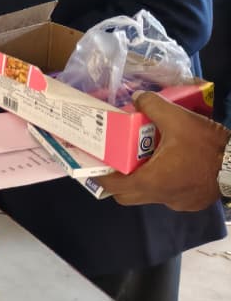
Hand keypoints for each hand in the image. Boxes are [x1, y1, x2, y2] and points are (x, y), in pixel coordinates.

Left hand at [97, 91, 227, 211]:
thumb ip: (153, 105)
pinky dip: (161, 181)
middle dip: (116, 178)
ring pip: (147, 194)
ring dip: (140, 178)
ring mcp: (178, 203)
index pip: (113, 186)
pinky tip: (167, 162)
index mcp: (152, 182)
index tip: (92, 161)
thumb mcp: (178, 119)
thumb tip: (137, 98)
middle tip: (114, 158)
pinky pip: (167, 194)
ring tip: (141, 156)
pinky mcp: (191, 202)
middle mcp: (162, 197)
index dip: (99, 174)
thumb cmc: (208, 146)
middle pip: (126, 194)